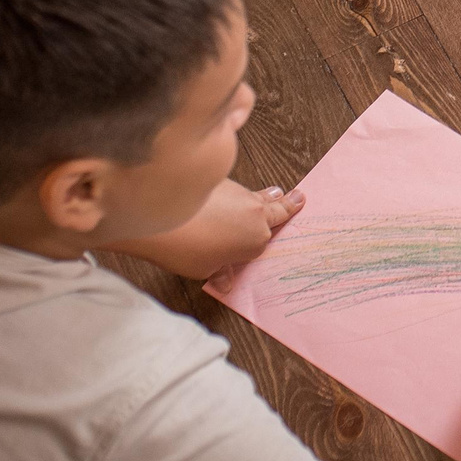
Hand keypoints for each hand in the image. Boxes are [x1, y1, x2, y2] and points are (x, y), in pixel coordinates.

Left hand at [123, 178, 304, 281]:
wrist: (160, 215)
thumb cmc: (185, 249)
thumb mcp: (204, 269)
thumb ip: (219, 271)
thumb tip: (223, 280)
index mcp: (257, 239)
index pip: (268, 239)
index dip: (265, 239)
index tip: (273, 233)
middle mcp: (255, 213)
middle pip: (278, 207)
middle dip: (289, 204)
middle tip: (300, 197)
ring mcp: (240, 194)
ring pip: (259, 196)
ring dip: (266, 196)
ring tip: (276, 192)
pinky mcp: (223, 181)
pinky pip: (238, 188)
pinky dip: (239, 193)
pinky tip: (230, 198)